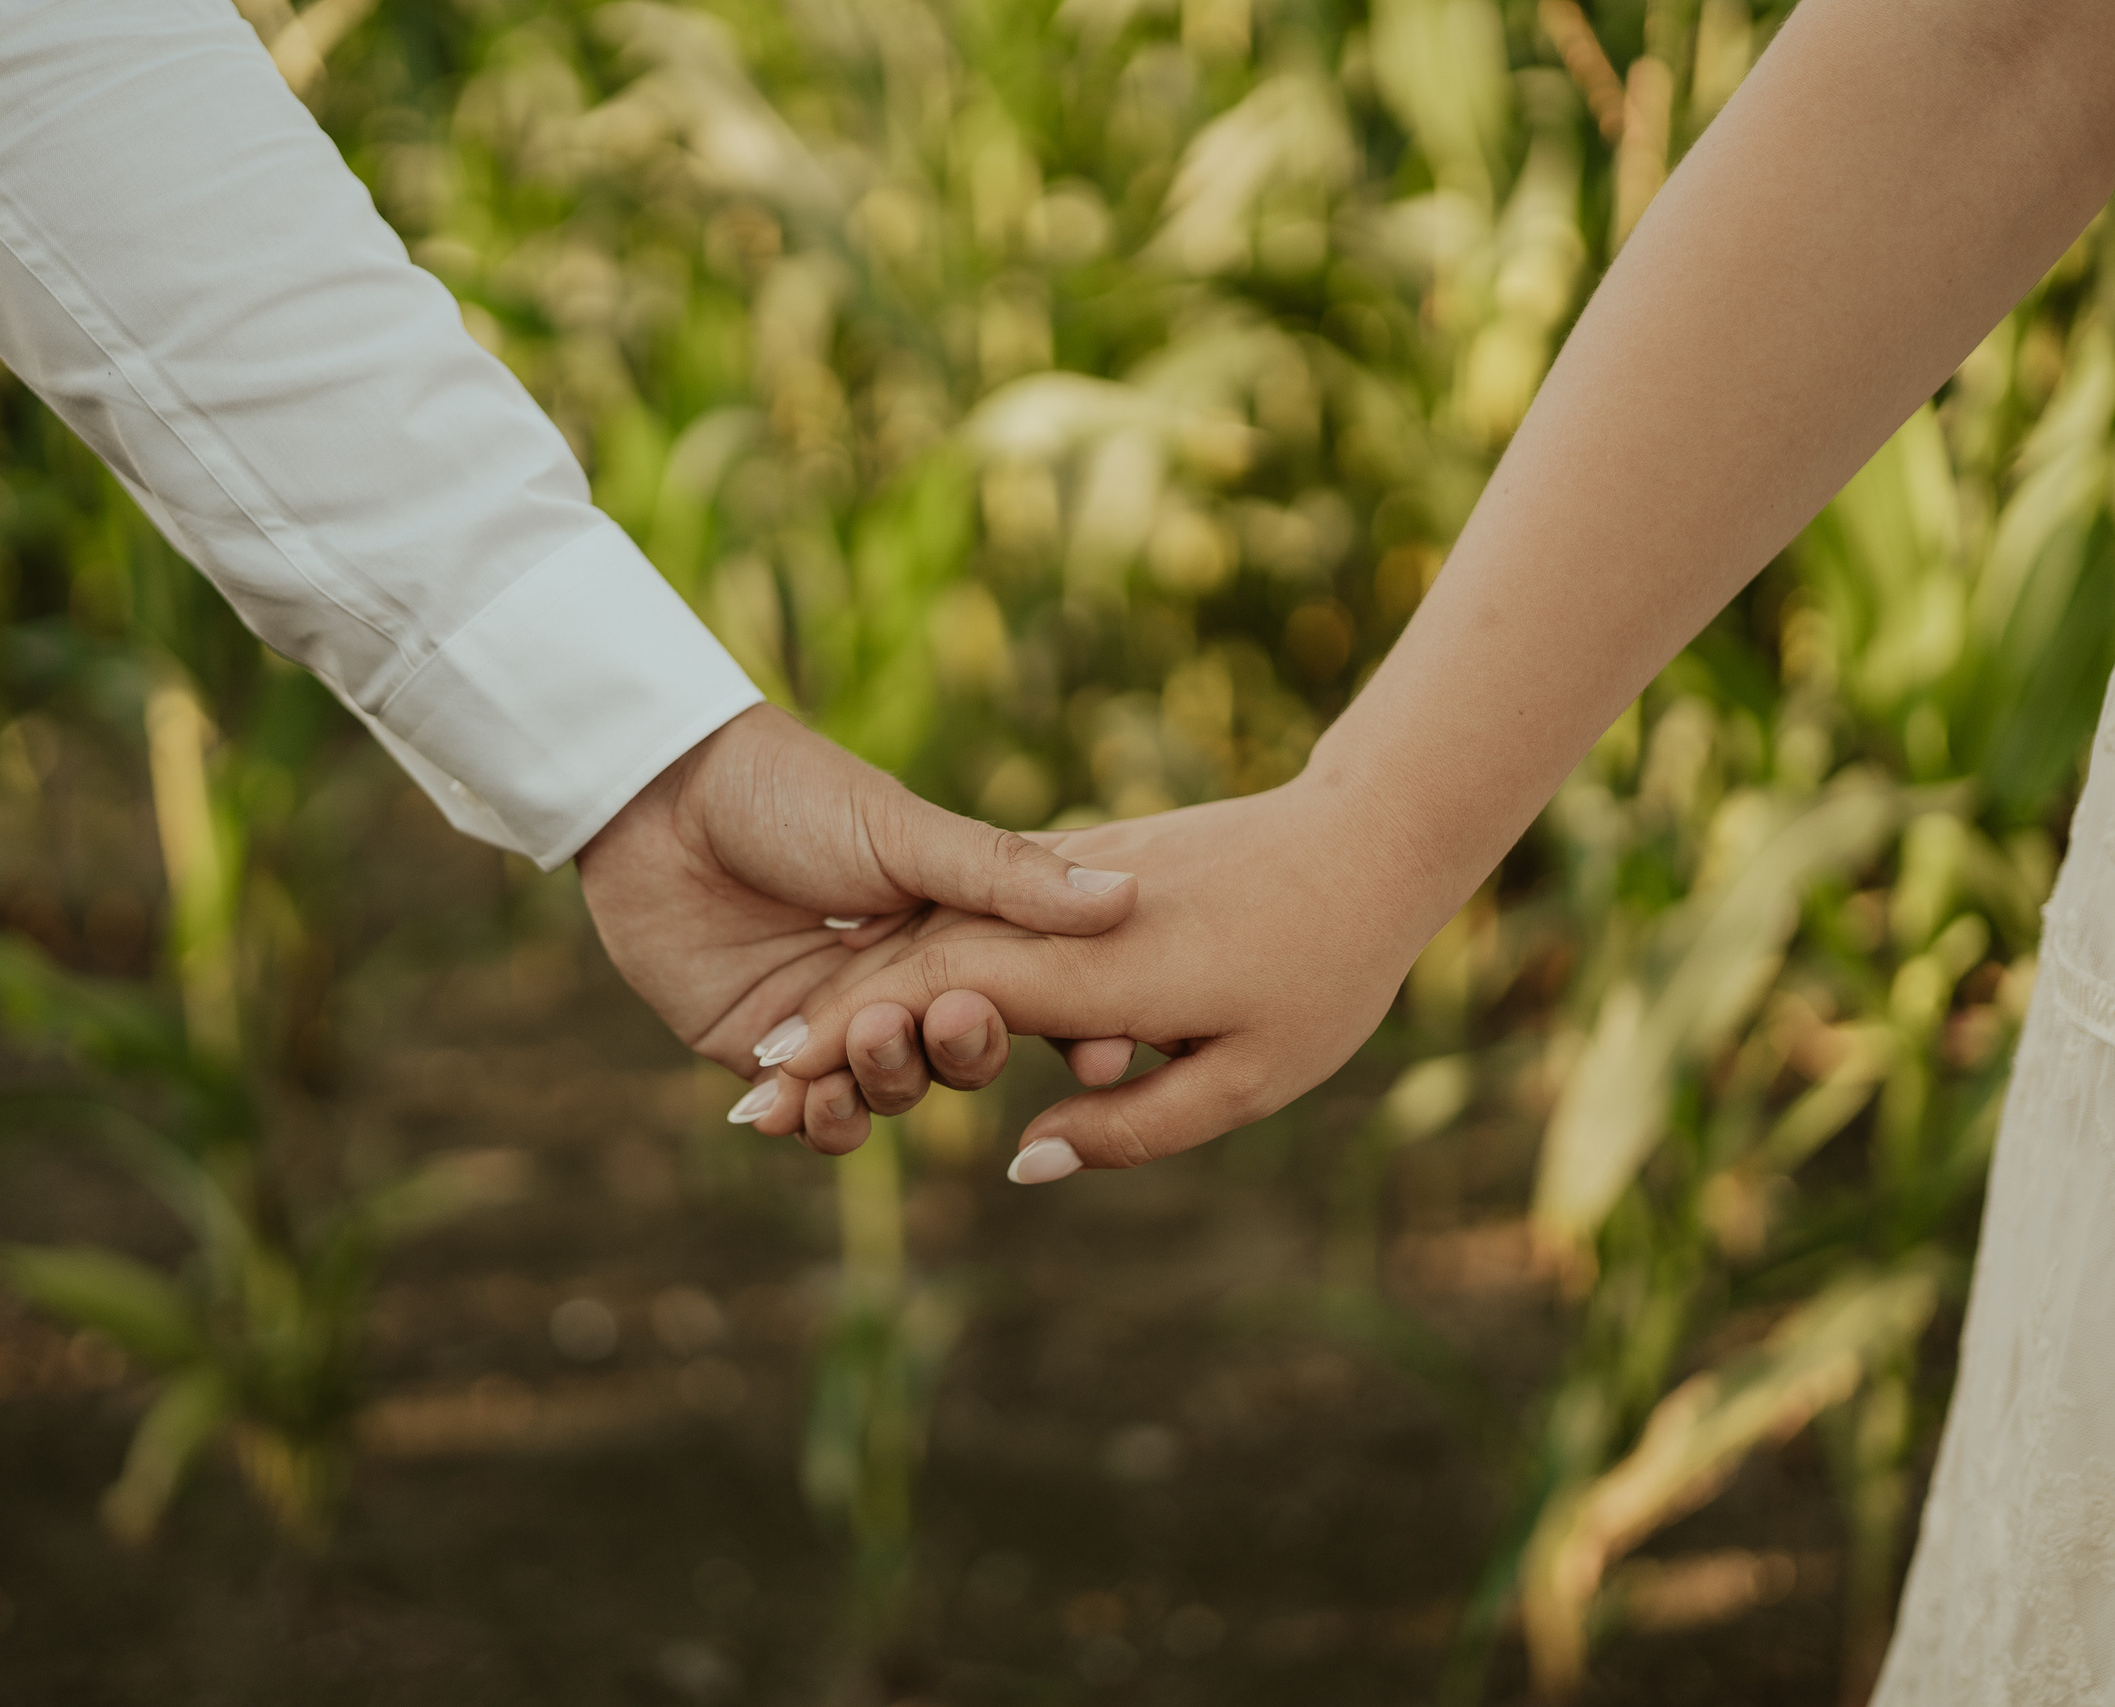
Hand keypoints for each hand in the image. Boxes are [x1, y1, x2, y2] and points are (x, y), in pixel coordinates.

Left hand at [573, 705, 1138, 1112]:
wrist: (659, 795)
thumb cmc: (790, 791)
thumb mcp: (906, 832)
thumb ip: (1006, 878)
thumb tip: (1127, 896)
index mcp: (953, 927)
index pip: (1029, 998)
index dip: (1064, 1032)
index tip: (1096, 1055)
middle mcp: (903, 982)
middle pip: (962, 1057)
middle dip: (960, 1050)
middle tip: (941, 1015)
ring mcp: (833, 1022)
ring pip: (891, 1095)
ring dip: (884, 1082)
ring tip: (859, 1040)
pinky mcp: (763, 1053)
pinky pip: (811, 1114)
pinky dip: (816, 1119)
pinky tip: (800, 1100)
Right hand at [763, 774, 1456, 1174]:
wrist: (1370, 835)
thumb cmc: (1321, 971)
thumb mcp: (1245, 1081)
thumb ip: (1131, 1128)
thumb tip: (1023, 1164)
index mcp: (1091, 971)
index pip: (932, 1002)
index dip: (840, 1048)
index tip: (765, 1097)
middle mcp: (1058, 918)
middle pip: (910, 968)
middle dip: (821, 1032)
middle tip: (744, 1098)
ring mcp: (1066, 884)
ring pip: (940, 933)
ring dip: (855, 993)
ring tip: (786, 1052)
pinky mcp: (1082, 864)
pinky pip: (982, 911)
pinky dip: (918, 955)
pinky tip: (878, 994)